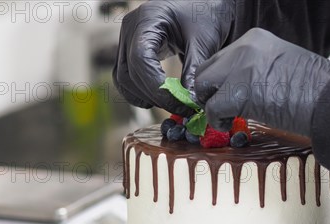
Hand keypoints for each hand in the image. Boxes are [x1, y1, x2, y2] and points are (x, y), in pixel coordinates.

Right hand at [113, 0, 234, 115]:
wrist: (205, 7)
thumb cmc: (206, 16)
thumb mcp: (204, 40)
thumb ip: (194, 69)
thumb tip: (189, 100)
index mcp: (146, 19)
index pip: (140, 60)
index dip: (158, 88)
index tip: (180, 103)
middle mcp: (130, 29)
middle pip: (129, 73)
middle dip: (155, 96)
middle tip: (182, 109)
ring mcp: (127, 40)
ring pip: (124, 79)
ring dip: (146, 97)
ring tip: (174, 106)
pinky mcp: (131, 51)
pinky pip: (126, 78)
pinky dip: (140, 93)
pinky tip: (161, 100)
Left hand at [195, 28, 329, 134]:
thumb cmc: (316, 90)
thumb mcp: (283, 66)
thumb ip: (258, 70)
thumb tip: (240, 90)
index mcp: (256, 39)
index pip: (222, 57)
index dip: (221, 80)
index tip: (227, 96)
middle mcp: (244, 48)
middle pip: (207, 69)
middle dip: (211, 91)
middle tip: (223, 108)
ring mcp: (240, 68)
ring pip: (203, 86)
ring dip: (212, 104)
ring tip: (228, 117)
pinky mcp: (239, 92)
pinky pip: (212, 108)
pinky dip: (218, 120)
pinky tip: (230, 124)